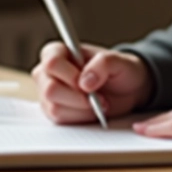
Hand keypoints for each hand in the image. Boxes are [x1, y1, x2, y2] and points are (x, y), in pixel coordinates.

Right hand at [31, 41, 151, 123]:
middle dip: (78, 97)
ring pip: (55, 108)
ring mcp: (47, 93)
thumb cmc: (119, 70)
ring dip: (82, 109)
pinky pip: (60, 120)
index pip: (52, 63)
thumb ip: (102, 64)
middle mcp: (47, 72)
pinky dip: (80, 117)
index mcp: (57, 51)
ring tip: (97, 102)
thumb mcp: (119, 61)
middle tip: (97, 96)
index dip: (69, 75)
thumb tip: (84, 82)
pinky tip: (91, 110)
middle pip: (50, 89)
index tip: (88, 83)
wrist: (125, 91)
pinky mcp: (53, 111)